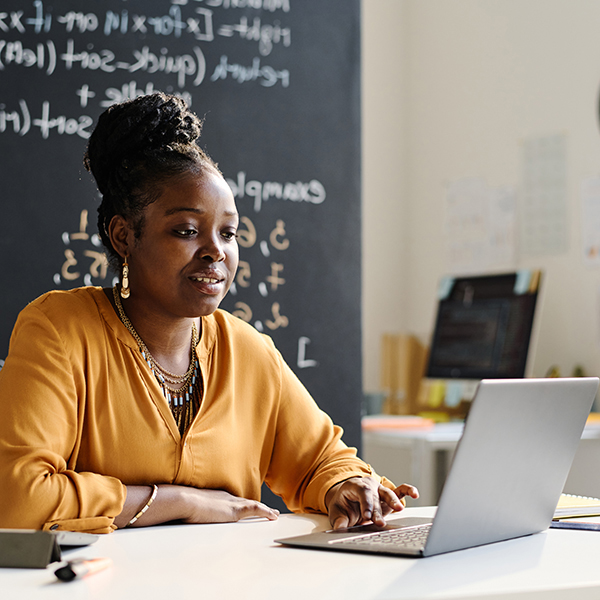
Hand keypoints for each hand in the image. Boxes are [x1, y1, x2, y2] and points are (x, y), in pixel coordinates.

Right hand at [116, 485, 278, 527]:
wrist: (179, 500)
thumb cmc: (176, 503)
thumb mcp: (181, 508)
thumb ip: (181, 510)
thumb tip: (169, 514)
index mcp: (213, 495)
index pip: (230, 500)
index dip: (241, 503)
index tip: (247, 505)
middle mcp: (224, 496)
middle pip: (244, 502)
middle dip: (256, 506)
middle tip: (268, 511)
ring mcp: (230, 503)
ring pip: (253, 506)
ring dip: (264, 510)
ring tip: (274, 515)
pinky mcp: (233, 511)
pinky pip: (255, 510)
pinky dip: (265, 512)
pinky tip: (273, 517)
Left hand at [325, 476, 418, 529]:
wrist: (348, 499)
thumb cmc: (343, 505)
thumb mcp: (336, 512)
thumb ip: (339, 520)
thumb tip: (340, 528)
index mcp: (354, 486)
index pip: (362, 493)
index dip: (366, 504)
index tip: (367, 517)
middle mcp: (368, 485)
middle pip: (374, 497)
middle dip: (377, 511)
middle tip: (379, 523)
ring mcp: (379, 490)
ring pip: (387, 493)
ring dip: (393, 501)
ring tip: (398, 509)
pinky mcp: (388, 496)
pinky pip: (400, 491)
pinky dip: (408, 491)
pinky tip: (415, 494)